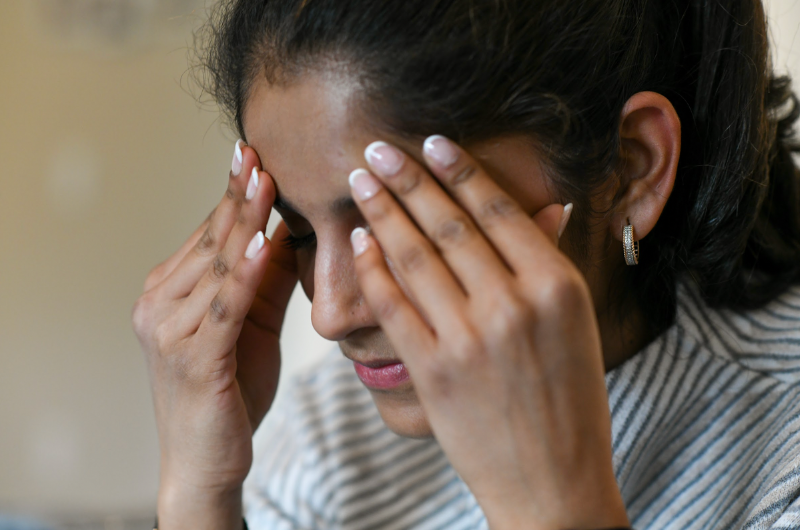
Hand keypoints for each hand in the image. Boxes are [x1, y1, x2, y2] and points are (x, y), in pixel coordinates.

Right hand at [131, 141, 297, 528]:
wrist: (206, 459)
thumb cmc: (231, 390)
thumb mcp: (250, 324)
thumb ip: (260, 280)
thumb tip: (283, 230)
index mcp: (168, 292)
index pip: (206, 235)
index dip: (231, 195)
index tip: (252, 155)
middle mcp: (159, 304)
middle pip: (208, 241)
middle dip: (238, 196)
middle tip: (260, 153)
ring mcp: (170, 330)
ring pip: (215, 266)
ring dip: (243, 222)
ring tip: (266, 183)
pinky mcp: (193, 357)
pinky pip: (224, 305)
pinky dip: (243, 272)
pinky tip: (261, 242)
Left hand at [349, 136, 629, 528]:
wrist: (553, 483)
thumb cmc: (571, 402)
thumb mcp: (575, 326)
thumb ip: (551, 265)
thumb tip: (546, 206)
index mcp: (558, 287)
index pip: (499, 212)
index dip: (459, 171)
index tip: (431, 142)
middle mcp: (516, 305)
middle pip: (449, 226)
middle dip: (408, 180)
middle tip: (377, 148)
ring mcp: (472, 338)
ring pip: (416, 257)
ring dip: (383, 212)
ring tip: (361, 182)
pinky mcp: (435, 370)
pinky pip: (395, 305)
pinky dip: (374, 269)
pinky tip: (359, 241)